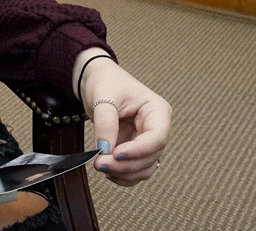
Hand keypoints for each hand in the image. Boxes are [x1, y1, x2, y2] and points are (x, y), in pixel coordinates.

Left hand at [78, 54, 169, 186]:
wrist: (98, 81)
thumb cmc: (106, 82)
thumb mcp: (104, 97)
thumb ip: (106, 124)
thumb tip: (105, 149)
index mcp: (157, 110)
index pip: (157, 137)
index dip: (139, 150)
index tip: (116, 154)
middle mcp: (156, 127)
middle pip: (151, 156)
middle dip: (126, 164)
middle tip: (100, 163)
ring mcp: (147, 140)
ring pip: (145, 167)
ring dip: (124, 173)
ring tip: (101, 166)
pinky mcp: (135, 149)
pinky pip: (136, 169)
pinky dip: (123, 175)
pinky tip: (109, 172)